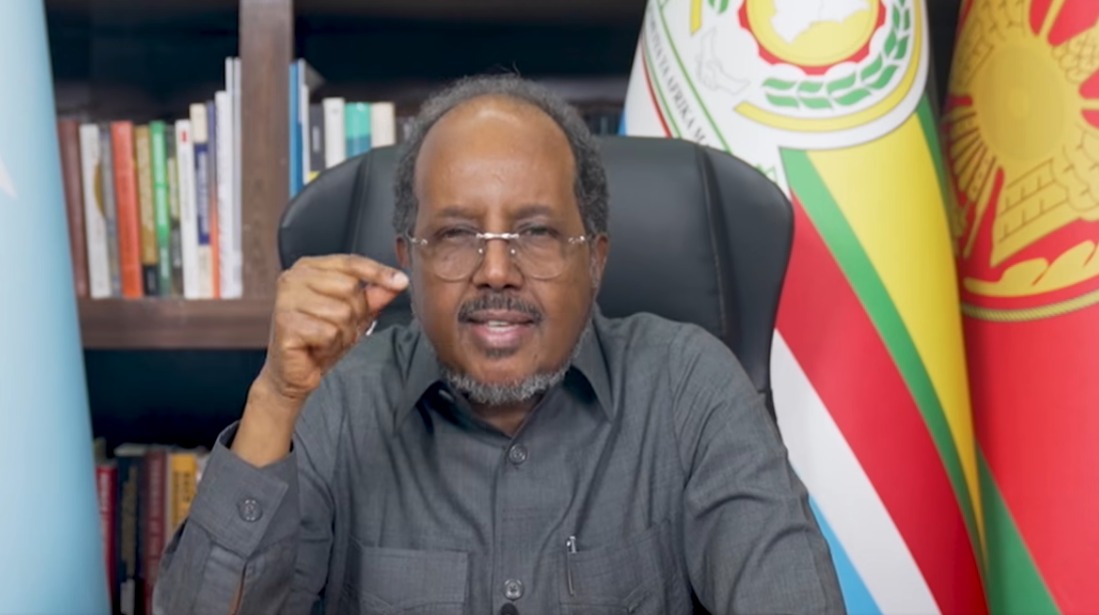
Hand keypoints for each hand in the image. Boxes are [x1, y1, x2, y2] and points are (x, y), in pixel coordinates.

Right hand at [234, 254, 407, 465]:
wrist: (294, 372)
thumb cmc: (319, 339)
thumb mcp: (354, 314)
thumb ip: (374, 295)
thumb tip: (397, 281)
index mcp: (309, 268)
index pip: (350, 262)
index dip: (378, 272)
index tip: (401, 281)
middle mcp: (293, 278)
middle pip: (350, 288)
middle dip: (355, 314)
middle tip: (338, 328)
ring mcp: (286, 299)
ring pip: (341, 312)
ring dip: (342, 333)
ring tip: (326, 339)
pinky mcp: (285, 323)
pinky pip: (328, 332)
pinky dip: (329, 345)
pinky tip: (316, 347)